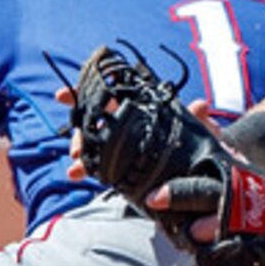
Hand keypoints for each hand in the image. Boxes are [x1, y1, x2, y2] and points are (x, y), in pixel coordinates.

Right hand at [65, 42, 229, 201]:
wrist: (204, 163)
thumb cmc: (200, 138)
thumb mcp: (200, 128)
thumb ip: (198, 118)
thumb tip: (202, 105)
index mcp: (140, 106)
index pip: (110, 93)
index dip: (84, 91)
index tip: (61, 95)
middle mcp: (127, 121)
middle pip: (94, 120)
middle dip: (80, 132)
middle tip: (76, 149)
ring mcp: (123, 142)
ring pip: (93, 142)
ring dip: (81, 152)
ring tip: (76, 166)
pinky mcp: (122, 163)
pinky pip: (100, 162)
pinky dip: (86, 167)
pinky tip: (76, 174)